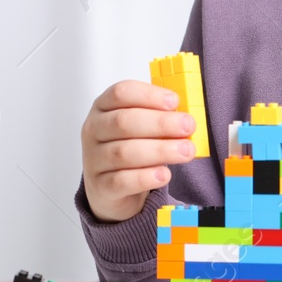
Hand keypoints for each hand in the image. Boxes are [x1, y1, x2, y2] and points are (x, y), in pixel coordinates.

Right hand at [80, 80, 198, 222]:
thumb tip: (186, 117)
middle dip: (160, 123)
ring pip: (124, 152)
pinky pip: (121, 181)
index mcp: (103, 107)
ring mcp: (93, 159)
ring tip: (186, 151)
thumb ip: (159, 117)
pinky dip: (145, 177)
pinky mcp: (100, 187)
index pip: (120, 93)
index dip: (148, 95)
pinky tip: (164, 174)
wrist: (110, 188)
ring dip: (160, 150)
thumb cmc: (130, 148)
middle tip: (188, 126)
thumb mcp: (140, 126)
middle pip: (123, 121)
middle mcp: (94, 130)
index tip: (174, 101)